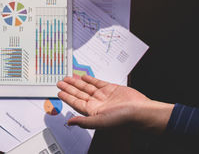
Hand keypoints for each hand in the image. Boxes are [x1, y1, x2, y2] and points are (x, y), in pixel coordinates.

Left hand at [57, 75, 173, 133]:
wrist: (139, 110)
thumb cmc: (123, 119)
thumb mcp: (100, 121)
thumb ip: (84, 121)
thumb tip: (70, 122)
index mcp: (93, 111)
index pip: (76, 103)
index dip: (67, 97)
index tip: (59, 92)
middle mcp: (97, 103)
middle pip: (79, 94)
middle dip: (69, 88)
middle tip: (60, 82)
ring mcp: (104, 95)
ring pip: (86, 87)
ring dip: (77, 83)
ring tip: (68, 78)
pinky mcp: (111, 88)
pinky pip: (98, 83)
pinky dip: (90, 79)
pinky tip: (84, 77)